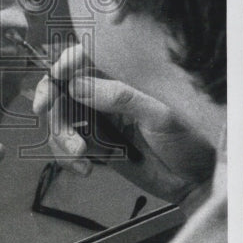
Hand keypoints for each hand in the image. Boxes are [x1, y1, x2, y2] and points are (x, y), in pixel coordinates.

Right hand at [32, 44, 214, 200]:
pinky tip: (85, 169)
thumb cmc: (188, 141)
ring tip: (81, 156)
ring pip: (61, 122)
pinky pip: (67, 148)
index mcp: (122, 80)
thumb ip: (120, 98)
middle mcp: (105, 97)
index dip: (66, 62)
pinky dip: (68, 159)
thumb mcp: (160, 115)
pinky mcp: (95, 146)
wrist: (194, 182)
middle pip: (62, 91)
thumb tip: (77, 84)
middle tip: (48, 115)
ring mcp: (98, 122)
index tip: (56, 75)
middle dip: (53, 106)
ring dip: (62, 139)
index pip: (86, 59)